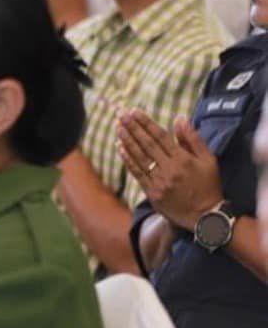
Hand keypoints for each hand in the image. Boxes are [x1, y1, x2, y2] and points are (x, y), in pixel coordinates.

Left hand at [118, 110, 222, 229]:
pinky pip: (137, 173)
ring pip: (139, 158)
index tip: (134, 112)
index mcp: (183, 159)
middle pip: (147, 144)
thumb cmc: (208, 185)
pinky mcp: (152, 192)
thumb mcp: (208, 160)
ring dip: (127, 141)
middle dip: (133, 128)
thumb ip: (193, 139)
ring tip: (118, 127)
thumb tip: (179, 119)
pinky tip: (120, 148)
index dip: (146, 123)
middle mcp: (169, 169)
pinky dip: (128, 160)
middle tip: (121, 115)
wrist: (205, 215)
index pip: (161, 136)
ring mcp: (159, 182)